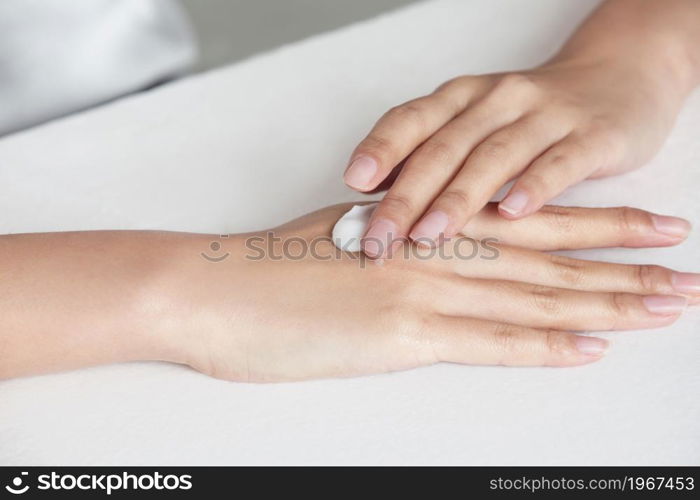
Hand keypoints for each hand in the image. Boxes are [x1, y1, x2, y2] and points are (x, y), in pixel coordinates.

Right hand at [165, 204, 696, 381]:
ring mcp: (421, 290)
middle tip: (681, 267)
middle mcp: (433, 249)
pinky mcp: (400, 335)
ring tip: (661, 305)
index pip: (527, 219)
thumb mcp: (345, 240)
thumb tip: (433, 255)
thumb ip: (399, 246)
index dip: (594, 220)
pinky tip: (586, 348)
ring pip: (532, 296)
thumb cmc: (270, 266)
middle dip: (623, 260)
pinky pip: (487, 341)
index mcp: (422, 223)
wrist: (215, 288)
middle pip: (548, 255)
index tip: (645, 224)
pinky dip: (542, 346)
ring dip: (604, 303)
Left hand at [344, 58, 690, 256]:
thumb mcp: (475, 124)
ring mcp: (545, 115)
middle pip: (444, 147)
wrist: (618, 78)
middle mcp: (497, 100)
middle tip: (379, 238)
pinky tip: (512, 215)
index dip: (380, 151)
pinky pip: (558, 162)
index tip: (351, 187)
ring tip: (431, 233)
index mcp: (461, 98)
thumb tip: (372, 194)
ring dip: (460, 197)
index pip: (411, 120)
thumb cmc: (530, 115)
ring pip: (494, 155)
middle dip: (407, 195)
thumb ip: (429, 153)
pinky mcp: (591, 135)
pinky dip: (534, 186)